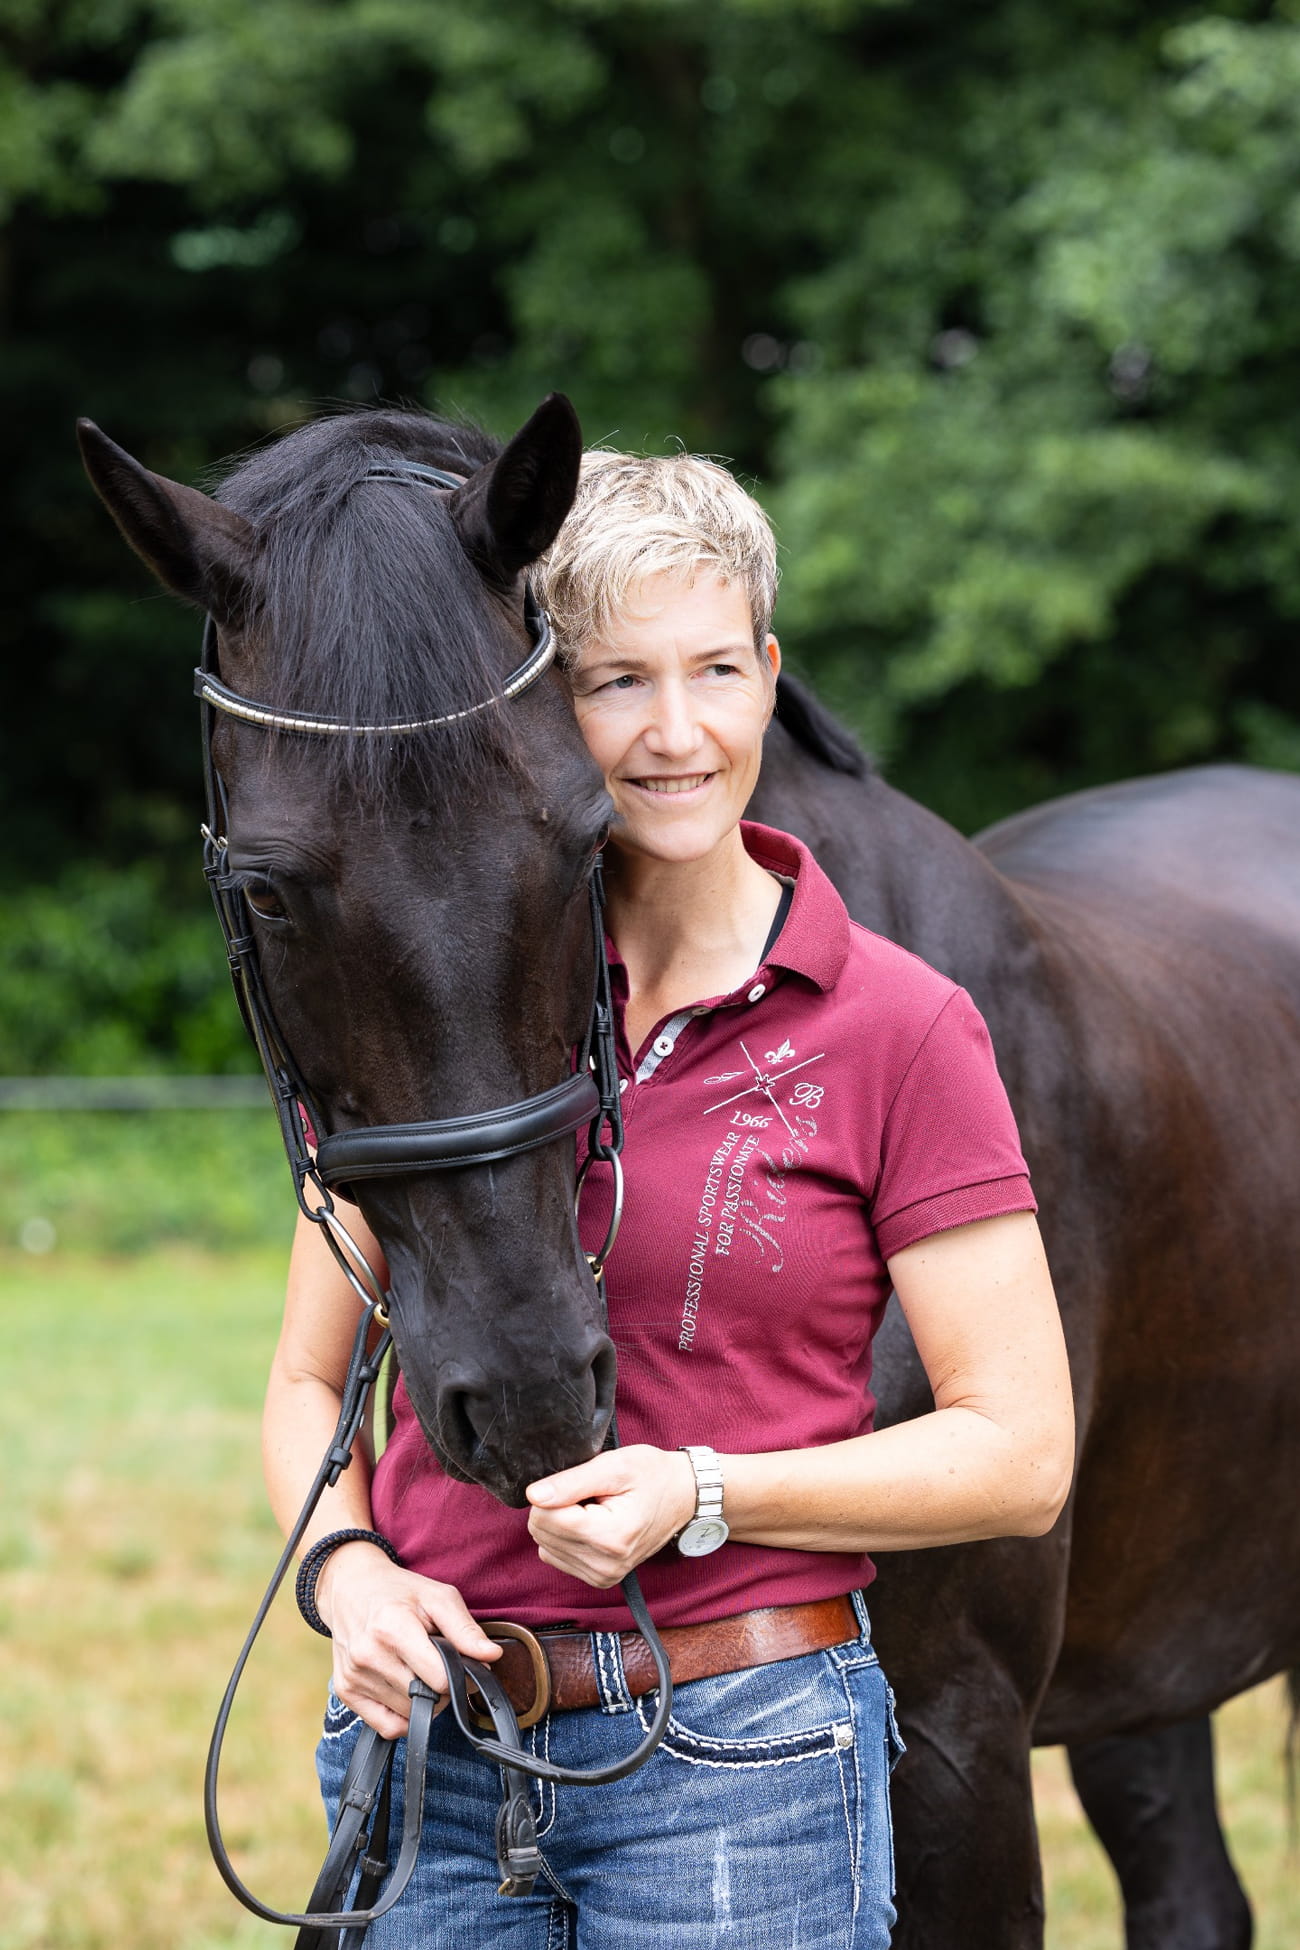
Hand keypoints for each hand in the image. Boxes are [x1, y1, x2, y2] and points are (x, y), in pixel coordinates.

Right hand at [315, 1541, 500, 1736]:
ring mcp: (355, 1676)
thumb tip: (492, 1656)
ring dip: (423, 1702)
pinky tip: (406, 1692)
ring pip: (408, 1715)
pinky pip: (386, 1727)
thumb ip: (465, 1629)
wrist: (350, 1588)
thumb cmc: (399, 1592)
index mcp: (393, 1628)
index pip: (439, 1679)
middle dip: (442, 1688)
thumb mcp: (437, 1597)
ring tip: (419, 1671)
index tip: (461, 1663)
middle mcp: (369, 1655)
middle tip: (440, 1665)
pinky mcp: (346, 1691)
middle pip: (425, 1698)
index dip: (460, 1676)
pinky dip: (404, 1718)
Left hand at [526, 1445, 696, 1587]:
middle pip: (541, 1532)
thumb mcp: (614, 1466)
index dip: (555, 1492)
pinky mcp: (598, 1579)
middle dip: (558, 1507)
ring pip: (544, 1545)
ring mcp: (602, 1576)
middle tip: (592, 1496)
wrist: (682, 1496)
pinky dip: (567, 1537)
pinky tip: (592, 1523)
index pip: (544, 1517)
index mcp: (610, 1537)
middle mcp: (604, 1565)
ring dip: (563, 1522)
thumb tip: (533, 1496)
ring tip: (595, 1509)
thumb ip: (570, 1482)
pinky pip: (556, 1556)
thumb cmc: (652, 1475)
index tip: (585, 1485)